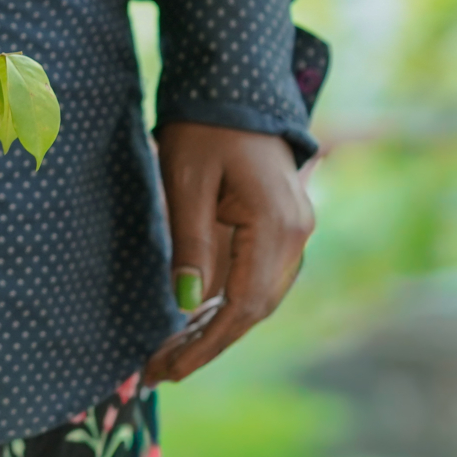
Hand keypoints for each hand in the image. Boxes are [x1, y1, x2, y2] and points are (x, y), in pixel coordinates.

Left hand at [142, 122, 314, 387]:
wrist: (235, 85)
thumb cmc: (205, 126)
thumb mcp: (186, 180)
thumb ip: (190, 243)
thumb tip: (185, 305)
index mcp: (277, 224)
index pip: (243, 304)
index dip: (206, 342)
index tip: (169, 368)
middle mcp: (297, 233)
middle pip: (253, 308)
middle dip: (207, 344)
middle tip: (159, 371)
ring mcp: (295, 229)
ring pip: (257, 297)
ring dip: (216, 328)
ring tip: (169, 355)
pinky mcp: (283, 225)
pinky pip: (256, 276)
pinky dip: (225, 303)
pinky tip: (192, 321)